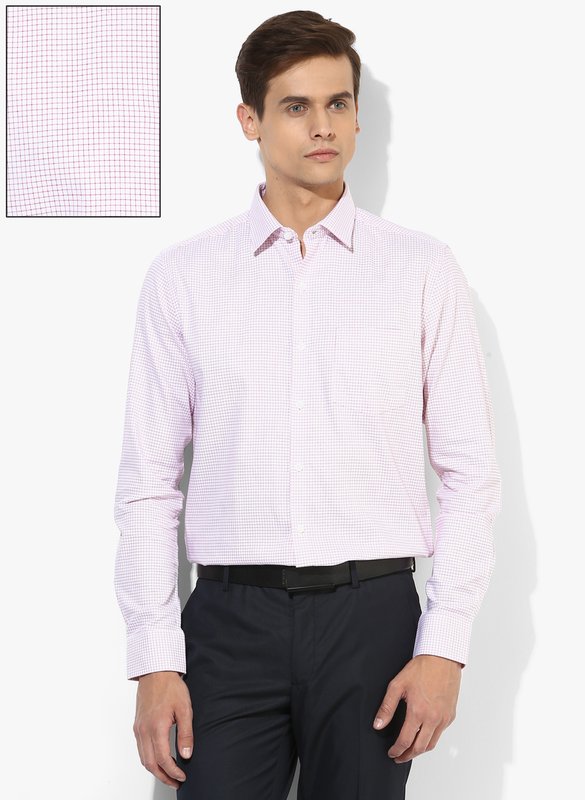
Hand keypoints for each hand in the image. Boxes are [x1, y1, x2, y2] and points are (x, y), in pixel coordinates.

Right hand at [133, 671, 192, 788]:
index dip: (173, 772)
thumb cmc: (170, 687)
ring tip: (168, 774)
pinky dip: (149, 759)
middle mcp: (144, 730)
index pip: (162, 758)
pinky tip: (158, 758)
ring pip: (143, 758)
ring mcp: (138, 728)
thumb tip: (186, 755)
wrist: (156, 671)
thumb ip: (186, 734)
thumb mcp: (185, 709)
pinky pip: (140, 748)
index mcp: (156, 727)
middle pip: (150, 763)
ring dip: (155, 770)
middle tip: (175, 782)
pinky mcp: (137, 725)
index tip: (182, 776)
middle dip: (163, 776)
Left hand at [372, 654, 461, 762]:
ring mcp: (444, 718)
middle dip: (407, 756)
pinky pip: (440, 734)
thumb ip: (387, 707)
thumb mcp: (397, 685)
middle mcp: (433, 718)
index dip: (397, 750)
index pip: (406, 741)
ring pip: (432, 744)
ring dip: (420, 751)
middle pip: (420, 748)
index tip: (392, 753)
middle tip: (399, 756)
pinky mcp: (451, 715)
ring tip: (410, 750)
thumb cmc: (421, 668)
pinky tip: (423, 735)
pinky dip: (431, 739)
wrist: (442, 658)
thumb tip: (378, 724)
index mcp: (418, 712)